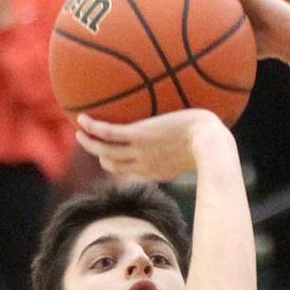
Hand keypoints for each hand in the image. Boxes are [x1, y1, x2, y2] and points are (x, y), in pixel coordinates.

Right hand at [74, 108, 224, 181]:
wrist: (209, 143)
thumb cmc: (211, 142)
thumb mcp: (197, 149)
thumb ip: (189, 145)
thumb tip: (195, 131)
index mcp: (155, 171)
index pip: (130, 171)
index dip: (117, 165)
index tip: (111, 154)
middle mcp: (143, 165)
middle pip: (113, 165)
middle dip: (99, 156)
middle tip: (89, 143)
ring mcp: (138, 151)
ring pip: (104, 151)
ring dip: (88, 143)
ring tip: (78, 131)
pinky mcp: (138, 136)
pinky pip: (108, 133)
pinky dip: (92, 127)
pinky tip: (82, 117)